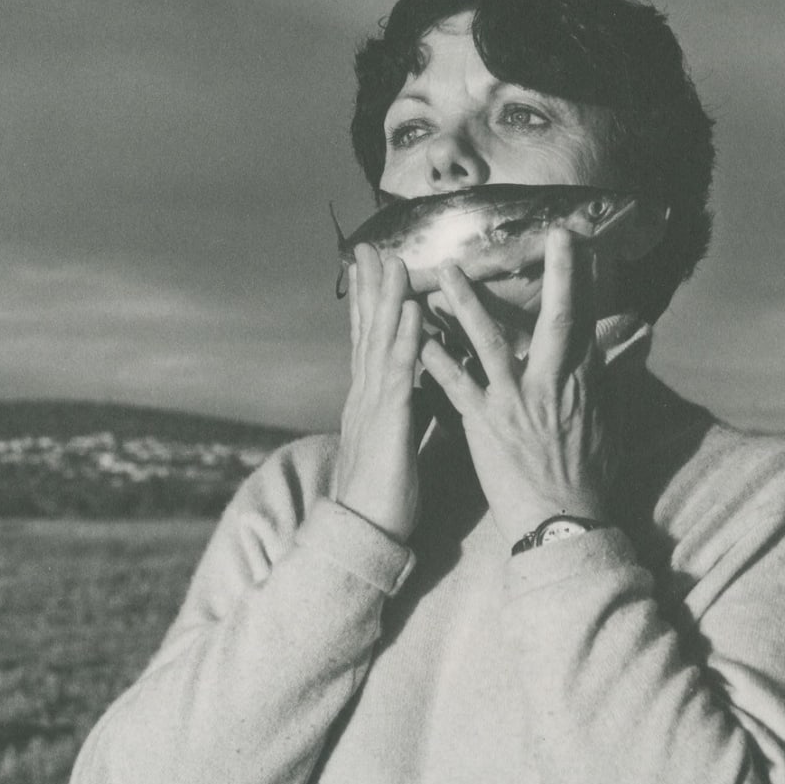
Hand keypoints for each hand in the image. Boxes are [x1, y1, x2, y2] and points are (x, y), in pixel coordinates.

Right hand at [334, 245, 423, 543]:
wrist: (363, 535)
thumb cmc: (384, 494)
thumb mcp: (398, 441)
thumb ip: (407, 409)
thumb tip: (422, 388)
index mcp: (370, 400)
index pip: (369, 341)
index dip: (370, 304)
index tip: (371, 269)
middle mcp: (366, 395)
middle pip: (368, 331)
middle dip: (370, 288)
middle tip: (371, 248)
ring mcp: (373, 406)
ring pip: (380, 343)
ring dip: (386, 300)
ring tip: (392, 262)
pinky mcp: (388, 423)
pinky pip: (399, 374)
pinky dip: (405, 339)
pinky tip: (411, 312)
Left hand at [418, 228, 615, 548]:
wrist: (563, 523)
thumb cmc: (588, 475)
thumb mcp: (611, 419)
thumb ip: (619, 372)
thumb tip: (641, 335)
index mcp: (583, 382)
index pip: (588, 321)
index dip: (586, 280)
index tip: (582, 243)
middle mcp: (553, 385)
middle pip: (559, 320)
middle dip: (559, 276)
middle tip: (552, 235)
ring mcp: (516, 403)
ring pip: (491, 343)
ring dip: (467, 304)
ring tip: (447, 272)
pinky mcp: (485, 425)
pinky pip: (456, 386)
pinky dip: (437, 361)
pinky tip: (417, 338)